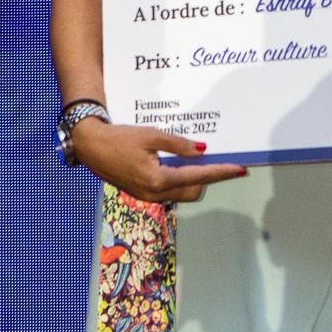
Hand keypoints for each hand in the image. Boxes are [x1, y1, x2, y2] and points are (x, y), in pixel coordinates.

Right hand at [71, 119, 248, 202]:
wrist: (91, 147)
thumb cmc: (120, 139)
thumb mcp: (151, 135)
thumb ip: (179, 144)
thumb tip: (203, 150)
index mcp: (158, 180)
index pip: (199, 176)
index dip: (222, 172)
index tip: (240, 169)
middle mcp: (155, 194)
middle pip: (194, 189)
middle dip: (209, 177)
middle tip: (220, 159)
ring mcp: (149, 196)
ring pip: (183, 192)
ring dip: (195, 178)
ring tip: (201, 158)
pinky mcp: (144, 193)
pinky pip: (171, 190)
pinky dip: (181, 178)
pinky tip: (182, 163)